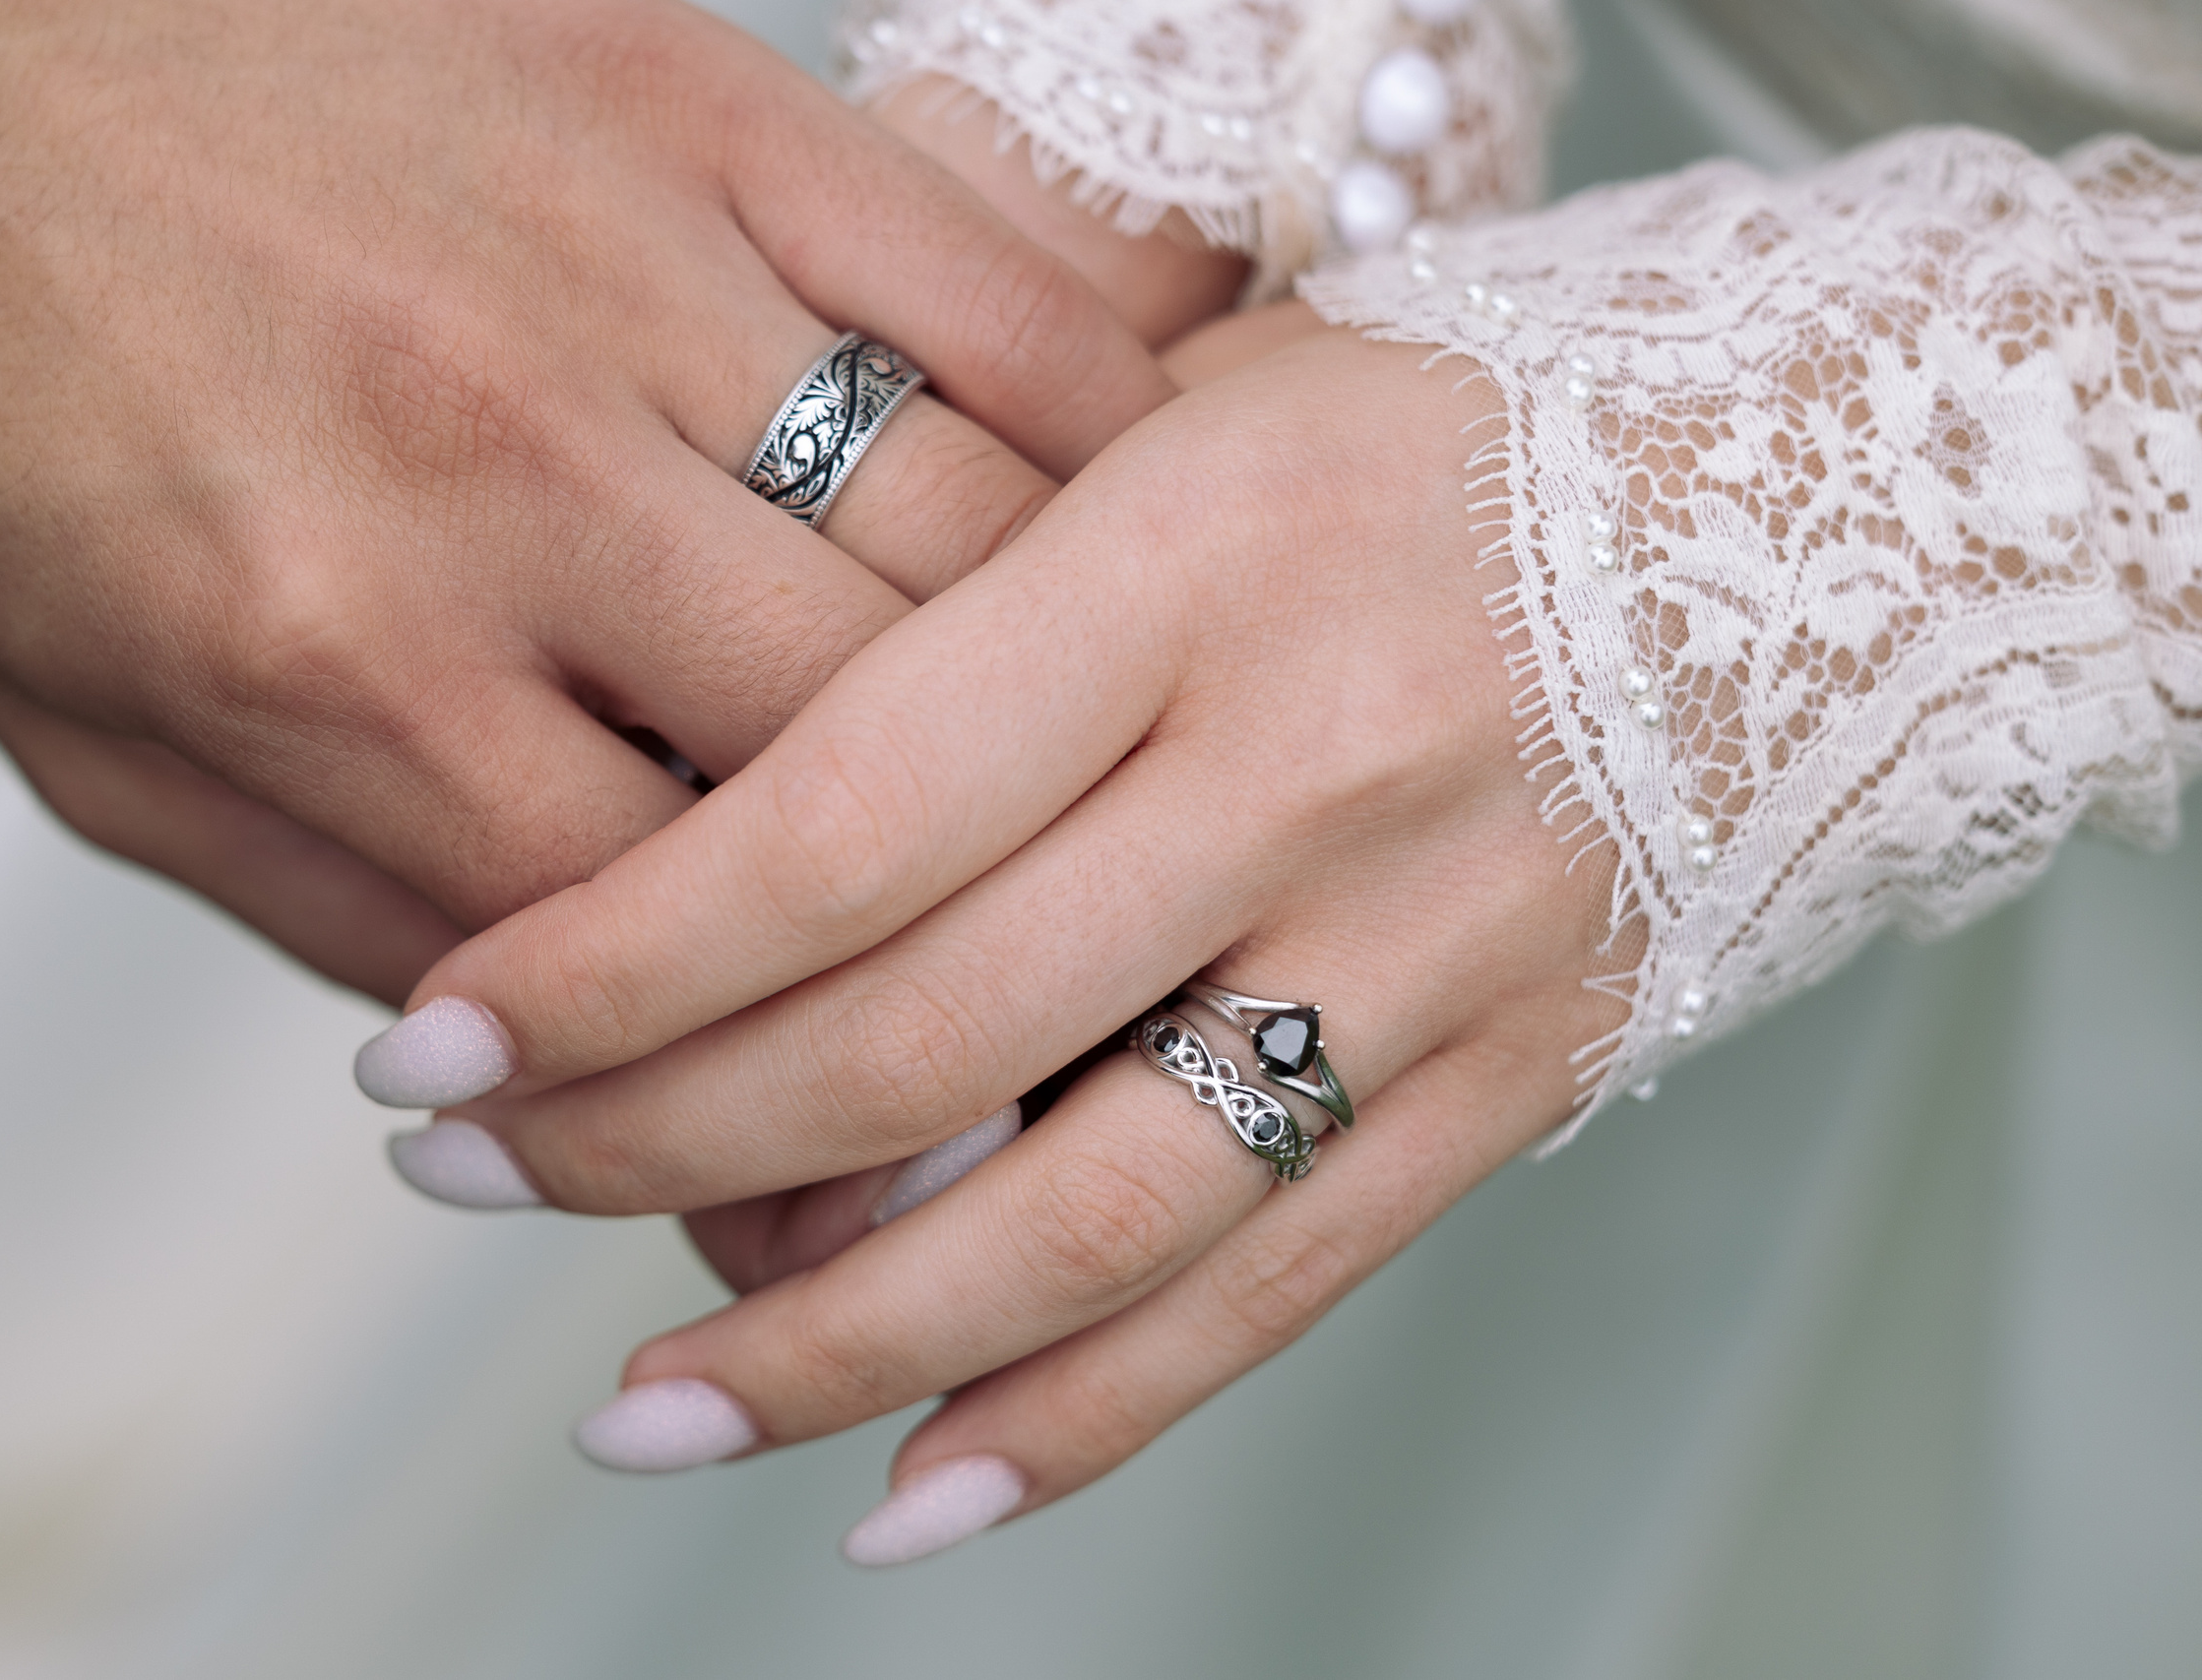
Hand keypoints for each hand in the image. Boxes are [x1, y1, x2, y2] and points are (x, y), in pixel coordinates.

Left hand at [0, 0, 1168, 999]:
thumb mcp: (100, 733)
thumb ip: (364, 919)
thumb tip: (596, 1108)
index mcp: (334, 659)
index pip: (666, 955)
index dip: (788, 1099)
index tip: (873, 1163)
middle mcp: (504, 475)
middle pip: (872, 776)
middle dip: (966, 938)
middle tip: (1010, 1003)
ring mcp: (627, 270)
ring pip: (981, 559)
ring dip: (1066, 713)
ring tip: (1080, 797)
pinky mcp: (715, 105)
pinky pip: (1008, 306)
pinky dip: (1107, 455)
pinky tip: (1113, 553)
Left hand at [376, 318, 1622, 1550]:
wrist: (1799, 496)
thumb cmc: (1416, 438)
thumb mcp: (1175, 421)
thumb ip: (960, 596)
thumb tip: (693, 829)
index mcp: (1190, 570)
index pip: (837, 821)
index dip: (609, 964)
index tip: (436, 1045)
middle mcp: (1309, 770)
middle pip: (917, 1039)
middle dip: (649, 1142)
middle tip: (470, 1184)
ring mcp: (1425, 953)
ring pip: (1079, 1222)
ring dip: (825, 1351)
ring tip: (636, 1419)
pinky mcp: (1506, 1081)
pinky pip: (1268, 1293)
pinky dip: (1079, 1419)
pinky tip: (910, 1490)